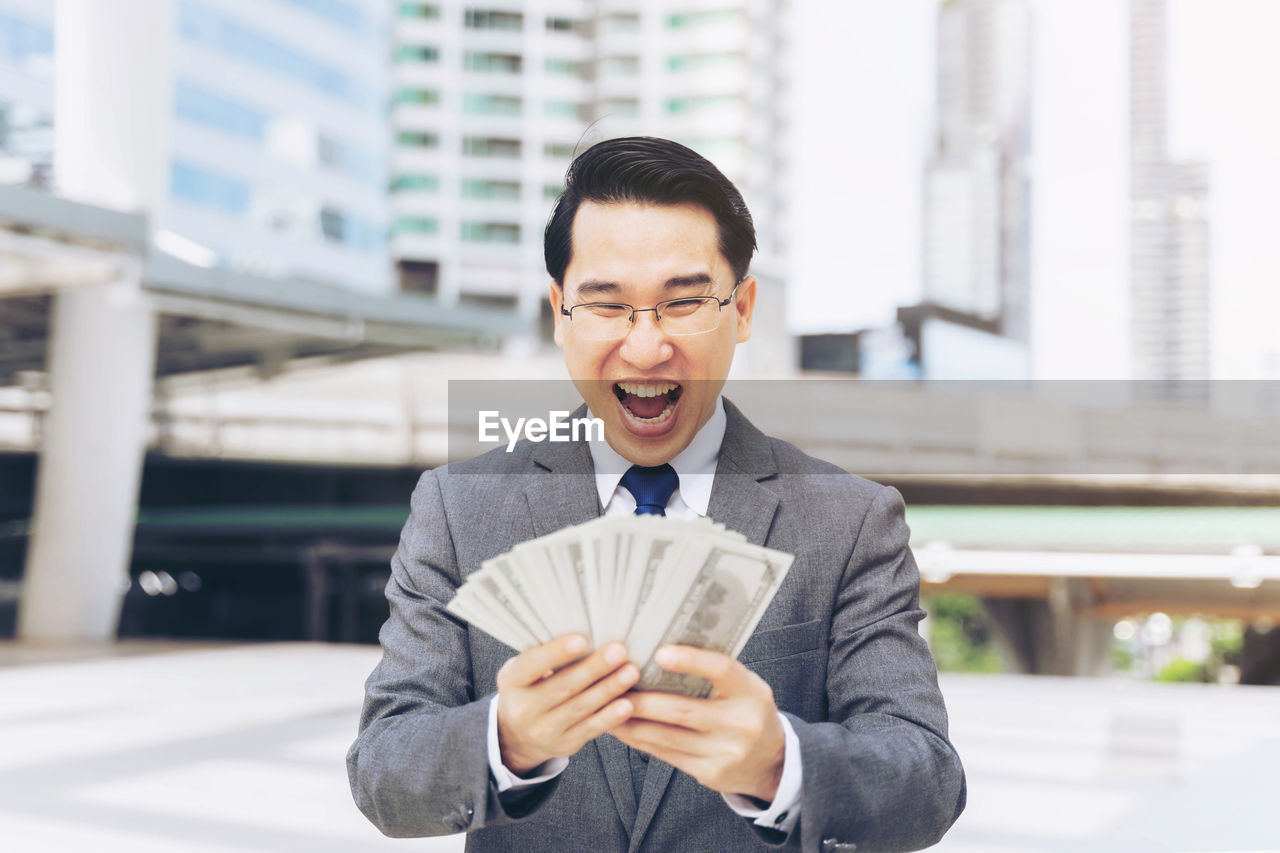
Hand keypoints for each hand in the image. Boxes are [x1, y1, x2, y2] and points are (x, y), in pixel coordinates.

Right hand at [496, 634, 637, 774]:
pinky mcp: (564, 744)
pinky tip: (628, 705)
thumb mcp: (524, 670)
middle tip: (619, 651)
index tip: (582, 640)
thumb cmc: (529, 686)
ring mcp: (543, 730)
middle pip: (563, 686)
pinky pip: (590, 729)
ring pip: (580, 707)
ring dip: (609, 689)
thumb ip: (545, 655)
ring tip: (630, 672)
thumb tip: (585, 632)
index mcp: (512, 682)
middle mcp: (523, 709)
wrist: (518, 735)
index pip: (533, 665)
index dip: (557, 653)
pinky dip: (610, 717)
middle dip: (594, 668)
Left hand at [611, 646, 784, 801]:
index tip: (659, 652)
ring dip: (632, 723)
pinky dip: (641, 741)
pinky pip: (667, 755)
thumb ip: (713, 673)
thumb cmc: (748, 712)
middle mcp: (741, 723)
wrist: (773, 762)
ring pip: (668, 736)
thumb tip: (660, 651)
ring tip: (607, 707)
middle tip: (613, 686)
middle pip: (683, 710)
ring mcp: (725, 752)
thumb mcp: (744, 687)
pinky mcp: (710, 774)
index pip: (721, 670)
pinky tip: (623, 730)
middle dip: (643, 700)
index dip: (690, 660)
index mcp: (751, 692)